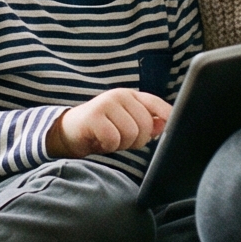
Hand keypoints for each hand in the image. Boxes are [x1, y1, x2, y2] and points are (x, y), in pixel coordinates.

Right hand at [50, 88, 171, 157]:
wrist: (69, 132)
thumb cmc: (102, 130)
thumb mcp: (126, 126)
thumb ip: (146, 124)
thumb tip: (163, 124)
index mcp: (131, 96)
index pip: (156, 104)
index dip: (168, 115)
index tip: (172, 127)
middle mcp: (120, 95)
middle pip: (146, 124)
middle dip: (137, 140)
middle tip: (122, 140)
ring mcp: (106, 103)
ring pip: (131, 132)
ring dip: (122, 144)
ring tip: (110, 140)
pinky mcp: (93, 116)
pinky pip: (113, 138)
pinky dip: (109, 146)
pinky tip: (100, 141)